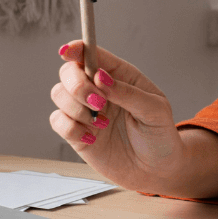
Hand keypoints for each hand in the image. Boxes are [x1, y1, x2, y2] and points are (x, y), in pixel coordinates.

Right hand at [50, 40, 186, 193]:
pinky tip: (93, 138)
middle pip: (68, 72)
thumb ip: (128, 92)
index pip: (92, 54)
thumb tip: (100, 77)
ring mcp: (85, 110)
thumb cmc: (159, 135)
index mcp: (120, 75)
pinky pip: (57, 121)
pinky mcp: (76, 132)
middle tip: (99, 103)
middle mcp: (99, 89)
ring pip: (58, 94)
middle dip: (77, 85)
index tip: (67, 52)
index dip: (76, 49)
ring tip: (102, 123)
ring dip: (76, 108)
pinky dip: (71, 128)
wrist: (156, 169)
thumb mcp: (155, 110)